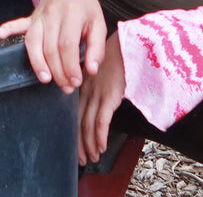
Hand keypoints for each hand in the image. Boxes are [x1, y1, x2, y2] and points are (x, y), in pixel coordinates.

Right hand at [0, 0, 105, 92]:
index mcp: (72, 15)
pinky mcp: (31, 18)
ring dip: (37, 61)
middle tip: (66, 87)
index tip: (76, 81)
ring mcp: (39, 16)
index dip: (70, 66)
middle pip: (50, 47)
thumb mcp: (99, 23)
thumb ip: (97, 47)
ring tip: (44, 78)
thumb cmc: (85, 6)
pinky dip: (8, 28)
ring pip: (33, 41)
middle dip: (57, 71)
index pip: (67, 44)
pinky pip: (18, 23)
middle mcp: (53, 15)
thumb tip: (92, 70)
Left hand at [78, 31, 125, 165]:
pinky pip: (101, 121)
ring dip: (89, 144)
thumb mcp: (101, 70)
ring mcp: (98, 93)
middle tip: (81, 159)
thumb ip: (95, 85)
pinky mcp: (110, 95)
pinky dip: (100, 136)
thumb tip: (95, 103)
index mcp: (83, 84)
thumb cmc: (117, 56)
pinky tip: (101, 147)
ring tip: (92, 157)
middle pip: (78, 121)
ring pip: (88, 124)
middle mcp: (87, 89)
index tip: (75, 146)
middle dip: (79, 143)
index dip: (73, 132)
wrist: (129, 44)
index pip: (73, 113)